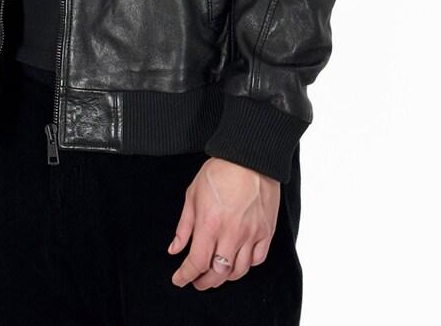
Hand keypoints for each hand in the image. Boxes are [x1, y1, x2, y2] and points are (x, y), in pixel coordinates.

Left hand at [167, 157, 279, 288]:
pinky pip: (258, 260)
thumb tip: (174, 249)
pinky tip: (237, 262)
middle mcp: (231, 233)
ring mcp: (251, 234)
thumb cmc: (219, 171)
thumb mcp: (193, 194)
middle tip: (196, 281)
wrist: (250, 157)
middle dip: (203, 282)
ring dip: (224, 278)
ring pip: (238, 271)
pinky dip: (246, 266)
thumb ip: (184, 226)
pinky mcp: (266, 231)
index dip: (185, 276)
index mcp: (210, 224)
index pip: (196, 263)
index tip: (179, 280)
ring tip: (216, 274)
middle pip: (217, 273)